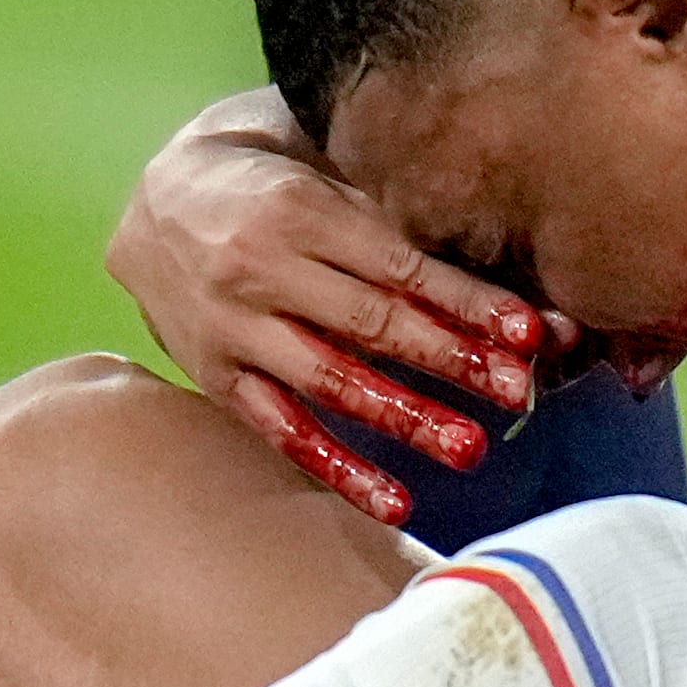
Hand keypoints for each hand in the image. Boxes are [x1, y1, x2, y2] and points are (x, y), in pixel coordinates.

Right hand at [107, 93, 551, 525]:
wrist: (156, 201)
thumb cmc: (275, 191)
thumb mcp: (329, 185)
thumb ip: (399, 226)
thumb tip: (499, 283)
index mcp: (303, 212)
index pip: (401, 266)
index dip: (468, 302)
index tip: (530, 333)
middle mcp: (263, 270)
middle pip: (371, 323)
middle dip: (451, 360)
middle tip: (518, 391)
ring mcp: (235, 328)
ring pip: (330, 381)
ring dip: (406, 417)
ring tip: (470, 448)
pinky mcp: (218, 375)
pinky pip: (282, 430)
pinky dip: (339, 467)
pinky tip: (393, 501)